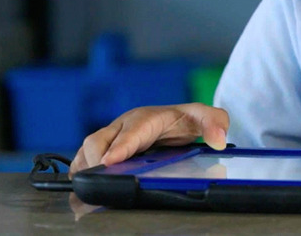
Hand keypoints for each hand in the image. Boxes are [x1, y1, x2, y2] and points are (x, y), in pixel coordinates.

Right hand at [70, 103, 229, 175]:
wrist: (176, 118)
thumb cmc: (186, 119)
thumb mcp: (205, 117)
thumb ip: (215, 124)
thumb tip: (219, 140)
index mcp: (147, 117)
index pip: (131, 132)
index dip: (120, 147)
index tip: (110, 161)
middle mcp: (124, 125)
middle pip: (99, 140)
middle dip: (96, 159)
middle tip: (101, 177)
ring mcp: (112, 135)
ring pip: (87, 148)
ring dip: (85, 165)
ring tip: (87, 183)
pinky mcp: (105, 146)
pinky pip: (84, 157)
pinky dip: (81, 169)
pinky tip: (85, 183)